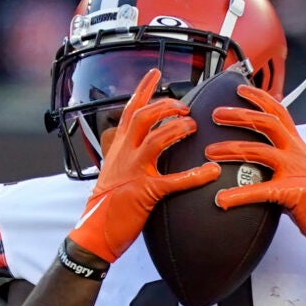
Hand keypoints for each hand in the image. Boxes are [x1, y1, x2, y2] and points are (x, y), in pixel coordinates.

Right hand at [65, 68, 215, 263]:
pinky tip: (211, 172)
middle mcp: (123, 154)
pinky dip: (195, 176)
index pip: (129, 110)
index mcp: (118, 147)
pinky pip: (173, 181)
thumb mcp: (113, 171)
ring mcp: (133, 172)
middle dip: (166, 106)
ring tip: (193, 127)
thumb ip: (124, 154)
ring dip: (177, 129)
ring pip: (155, 139)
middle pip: (143, 117)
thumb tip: (135, 143)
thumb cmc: (106, 205)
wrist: (94, 232)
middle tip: (185, 107)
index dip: (143, 89)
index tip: (156, 73)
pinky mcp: (144, 193)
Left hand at [208, 81, 305, 252]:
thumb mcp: (300, 172)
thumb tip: (254, 165)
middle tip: (216, 115)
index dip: (260, 97)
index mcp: (298, 146)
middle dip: (240, 116)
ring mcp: (296, 171)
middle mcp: (297, 153)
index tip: (240, 89)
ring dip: (231, 149)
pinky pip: (261, 190)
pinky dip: (239, 195)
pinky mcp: (293, 192)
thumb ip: (279, 164)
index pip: (279, 112)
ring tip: (210, 153)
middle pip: (267, 123)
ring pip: (260, 151)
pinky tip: (222, 199)